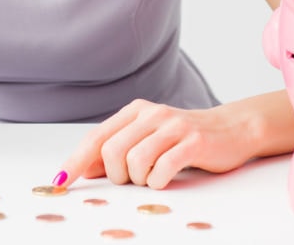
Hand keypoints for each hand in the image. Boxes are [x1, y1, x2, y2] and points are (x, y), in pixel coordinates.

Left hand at [55, 99, 258, 189]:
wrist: (232, 129)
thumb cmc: (185, 138)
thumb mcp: (148, 139)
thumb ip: (117, 149)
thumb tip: (84, 169)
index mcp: (136, 111)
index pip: (97, 137)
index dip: (77, 161)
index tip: (61, 181)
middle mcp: (152, 114)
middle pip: (112, 152)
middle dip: (117, 175)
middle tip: (133, 178)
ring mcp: (173, 126)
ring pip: (135, 161)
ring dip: (140, 179)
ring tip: (153, 176)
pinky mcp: (193, 142)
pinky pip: (162, 169)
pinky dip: (158, 181)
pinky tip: (166, 177)